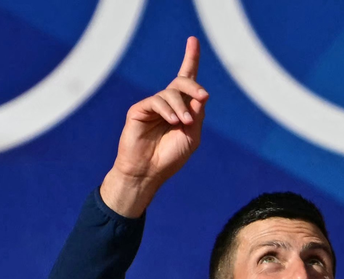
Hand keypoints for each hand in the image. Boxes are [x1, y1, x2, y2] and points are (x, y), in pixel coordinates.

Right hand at [100, 36, 208, 216]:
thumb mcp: (191, 137)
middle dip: (194, 86)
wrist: (148, 173)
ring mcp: (152, 106)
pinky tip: (173, 121)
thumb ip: (197, 116)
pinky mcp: (139, 110)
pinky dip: (168, 110)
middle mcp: (167, 104)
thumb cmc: (169, 158)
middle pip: (182, 82)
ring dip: (182, 107)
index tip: (193, 40)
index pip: (186, 80)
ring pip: (171, 92)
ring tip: (183, 123)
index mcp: (181, 109)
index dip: (190, 59)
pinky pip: (157, 101)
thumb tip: (202, 94)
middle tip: (204, 96)